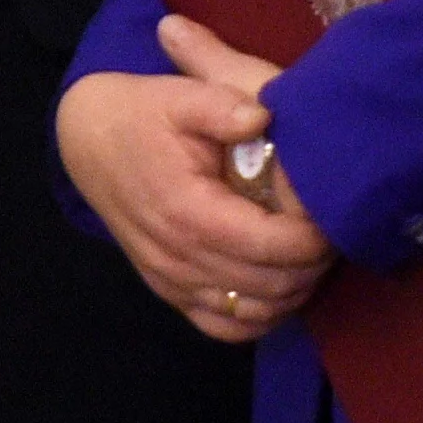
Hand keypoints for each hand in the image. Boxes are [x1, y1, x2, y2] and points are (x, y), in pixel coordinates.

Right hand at [56, 30, 330, 344]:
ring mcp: (171, 281)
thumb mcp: (179, 94)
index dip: (313, 238)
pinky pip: (224, 327)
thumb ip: (221, 104)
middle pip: (269, 286)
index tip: (335, 214)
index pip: (269, 246)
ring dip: (293, 292)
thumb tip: (262, 117)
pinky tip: (278, 287)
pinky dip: (260, 317)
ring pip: (252, 314)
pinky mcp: (168, 292)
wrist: (87, 140)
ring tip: (313, 256)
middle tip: (335, 233)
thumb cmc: (141, 115)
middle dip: (313, 265)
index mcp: (188, 211)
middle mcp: (178, 257)